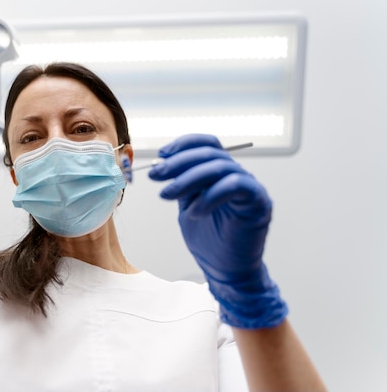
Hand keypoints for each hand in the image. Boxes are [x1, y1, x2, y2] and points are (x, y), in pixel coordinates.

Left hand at [148, 134, 286, 328]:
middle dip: (178, 163)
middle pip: (209, 153)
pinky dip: (210, 196)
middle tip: (156, 175)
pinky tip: (193, 212)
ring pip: (219, 167)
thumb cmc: (208, 238)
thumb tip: (159, 165)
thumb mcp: (186, 204)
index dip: (183, 144)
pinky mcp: (258, 202)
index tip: (160, 155)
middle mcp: (237, 174)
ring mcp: (250, 186)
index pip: (206, 144)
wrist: (225, 270)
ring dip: (187, 179)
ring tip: (166, 195)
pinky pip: (235, 186)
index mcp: (220, 172)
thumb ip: (179, 183)